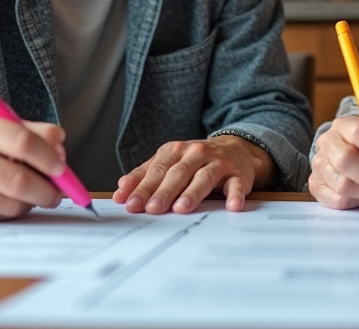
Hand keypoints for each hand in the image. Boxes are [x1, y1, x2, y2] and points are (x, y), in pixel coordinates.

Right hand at [0, 109, 66, 222]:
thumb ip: (28, 130)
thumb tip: (59, 144)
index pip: (21, 142)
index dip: (48, 156)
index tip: (62, 166)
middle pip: (18, 178)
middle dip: (47, 188)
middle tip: (58, 191)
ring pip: (10, 202)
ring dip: (31, 201)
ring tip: (35, 195)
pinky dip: (11, 211)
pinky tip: (11, 202)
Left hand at [113, 136, 272, 213]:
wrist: (236, 148)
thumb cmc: (196, 161)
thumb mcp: (170, 162)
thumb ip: (145, 175)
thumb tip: (121, 191)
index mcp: (175, 150)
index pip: (156, 170)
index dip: (142, 187)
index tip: (130, 204)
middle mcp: (196, 153)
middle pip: (177, 173)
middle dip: (163, 192)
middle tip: (152, 209)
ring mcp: (218, 163)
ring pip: (203, 177)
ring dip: (192, 193)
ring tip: (181, 208)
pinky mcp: (237, 174)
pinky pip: (236, 185)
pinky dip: (235, 195)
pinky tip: (231, 206)